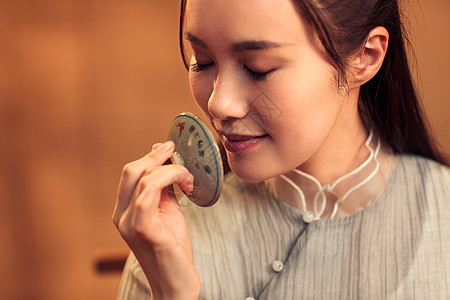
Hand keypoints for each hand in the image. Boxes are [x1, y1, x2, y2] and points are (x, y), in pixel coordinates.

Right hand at [113, 141, 200, 299]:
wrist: (175, 283)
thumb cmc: (173, 248)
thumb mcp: (167, 211)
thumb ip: (163, 188)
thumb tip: (165, 159)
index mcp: (125, 210)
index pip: (131, 172)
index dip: (150, 155)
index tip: (170, 146)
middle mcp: (121, 216)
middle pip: (132, 170)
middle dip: (158, 156)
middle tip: (177, 151)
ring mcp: (130, 224)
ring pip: (144, 179)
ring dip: (172, 171)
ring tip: (188, 179)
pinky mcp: (145, 231)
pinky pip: (148, 197)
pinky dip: (169, 181)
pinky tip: (186, 186)